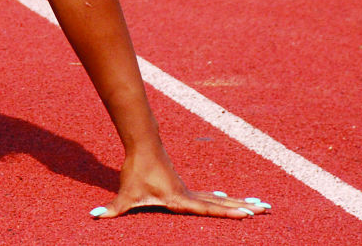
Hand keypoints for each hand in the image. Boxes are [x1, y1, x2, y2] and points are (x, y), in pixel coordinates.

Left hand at [90, 144, 270, 219]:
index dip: (229, 212)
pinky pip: (209, 196)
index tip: (249, 213)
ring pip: (219, 198)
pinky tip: (231, 200)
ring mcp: (189, 189)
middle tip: (267, 209)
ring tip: (261, 205)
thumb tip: (94, 216)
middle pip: (222, 203)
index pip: (209, 209)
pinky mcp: (184, 185)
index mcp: (180, 199)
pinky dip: (224, 199)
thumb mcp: (125, 194)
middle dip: (244, 207)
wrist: (142, 144)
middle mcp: (189, 194)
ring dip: (239, 202)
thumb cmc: (136, 170)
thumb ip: (112, 208)